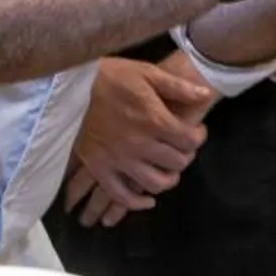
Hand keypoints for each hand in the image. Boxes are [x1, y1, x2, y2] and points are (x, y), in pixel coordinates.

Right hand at [64, 53, 216, 226]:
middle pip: (176, 163)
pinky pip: (121, 196)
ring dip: (168, 180)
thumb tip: (206, 94)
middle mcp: (140, 144)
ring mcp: (119, 160)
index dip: (199, 137)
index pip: (189, 141)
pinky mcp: (100, 169)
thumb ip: (178, 87)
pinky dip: (137, 202)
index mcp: (155, 120)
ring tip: (169, 171)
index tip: (196, 132)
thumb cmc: (111, 77)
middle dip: (186, 156)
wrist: (69, 88)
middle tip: (183, 150)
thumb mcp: (147, 73)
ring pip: (154, 184)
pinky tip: (146, 199)